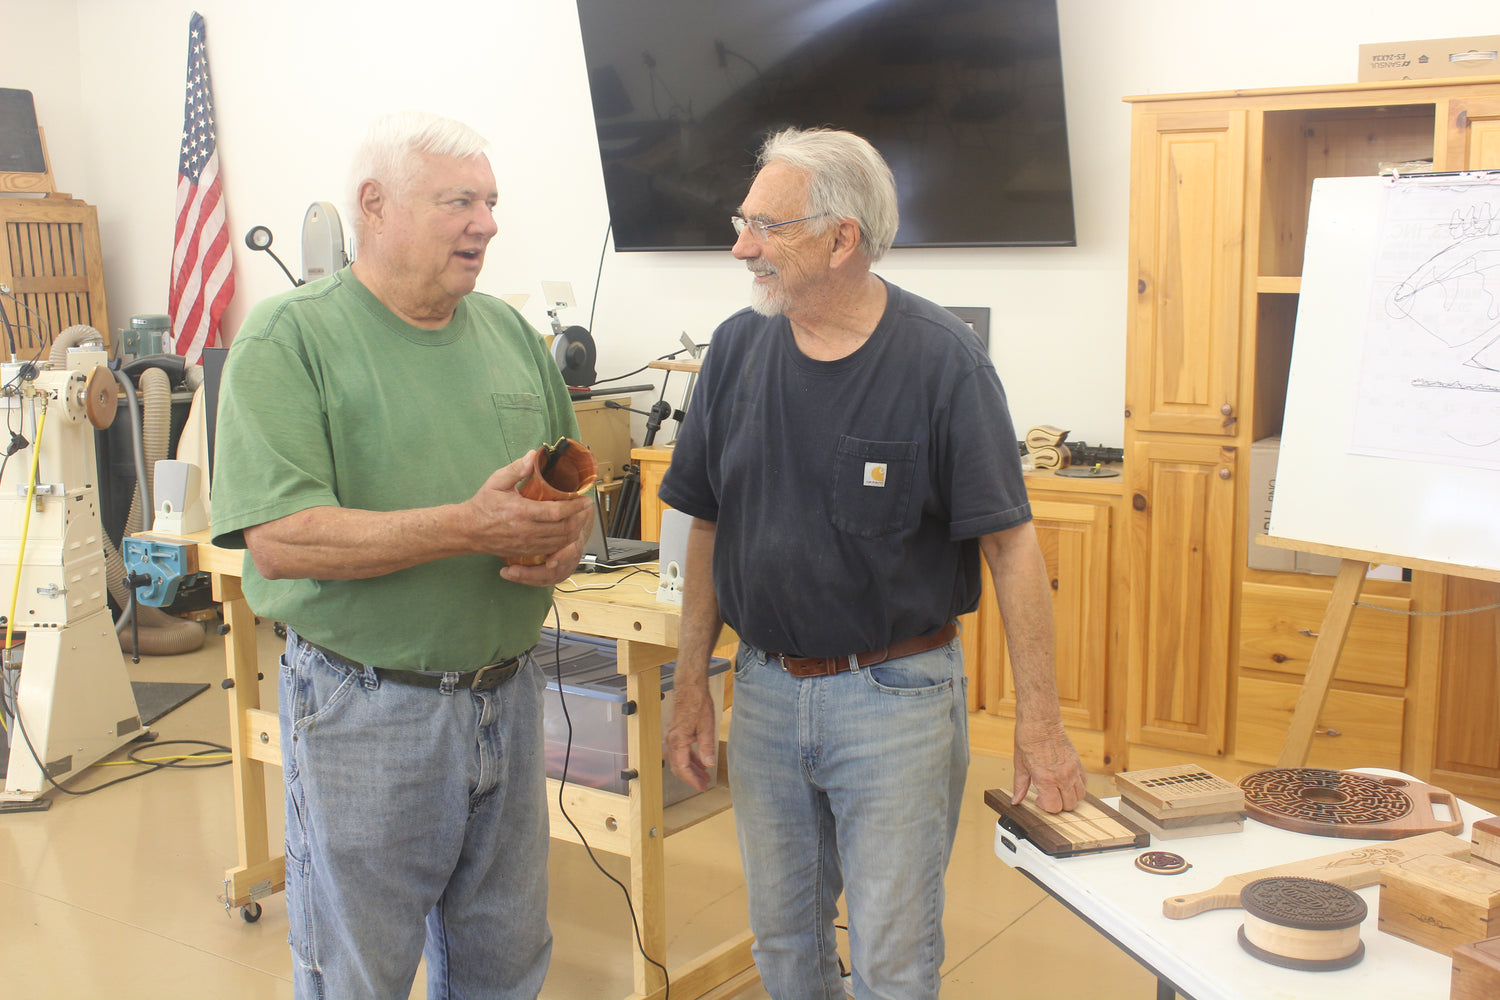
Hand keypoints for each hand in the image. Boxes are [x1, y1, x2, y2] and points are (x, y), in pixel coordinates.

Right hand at [464, 450, 593, 576]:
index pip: (556, 512)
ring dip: (575, 530)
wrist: (468, 530)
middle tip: (586, 508)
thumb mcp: (496, 481)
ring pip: (561, 541)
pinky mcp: (526, 552)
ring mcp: (527, 544)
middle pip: (564, 528)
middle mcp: (526, 530)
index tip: (584, 499)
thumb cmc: (483, 505)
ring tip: (581, 518)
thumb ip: (516, 469)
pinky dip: (565, 541)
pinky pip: (552, 549)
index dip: (575, 506)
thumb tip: (533, 456)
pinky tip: (568, 531)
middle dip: (580, 518)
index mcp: (521, 512)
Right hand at [664, 675, 718, 791]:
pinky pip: (680, 750)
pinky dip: (689, 758)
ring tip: (704, 775)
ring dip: (691, 768)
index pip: (682, 768)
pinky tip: (700, 760)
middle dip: (691, 777)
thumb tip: (709, 764)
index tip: (702, 787)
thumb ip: (706, 747)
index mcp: (678, 741)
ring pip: (679, 759)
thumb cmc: (697, 703)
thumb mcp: (706, 727)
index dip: (692, 780)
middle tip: (704, 785)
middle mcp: (671, 740)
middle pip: (678, 767)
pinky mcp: (675, 732)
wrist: (689, 686)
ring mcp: (672, 736)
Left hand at [1011, 719, 1086, 813]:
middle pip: (1069, 805)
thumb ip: (1020, 786)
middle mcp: (1062, 777)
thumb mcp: (1020, 765)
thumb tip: (1016, 800)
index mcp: (1046, 779)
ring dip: (1070, 797)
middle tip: (1049, 795)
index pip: (1054, 807)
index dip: (1046, 807)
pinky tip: (1066, 781)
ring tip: (1058, 789)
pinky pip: (1084, 783)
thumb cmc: (1028, 741)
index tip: (1040, 799)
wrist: (1040, 723)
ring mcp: (1073, 770)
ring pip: (1080, 796)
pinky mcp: (1078, 763)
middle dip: (1059, 805)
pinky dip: (1077, 786)